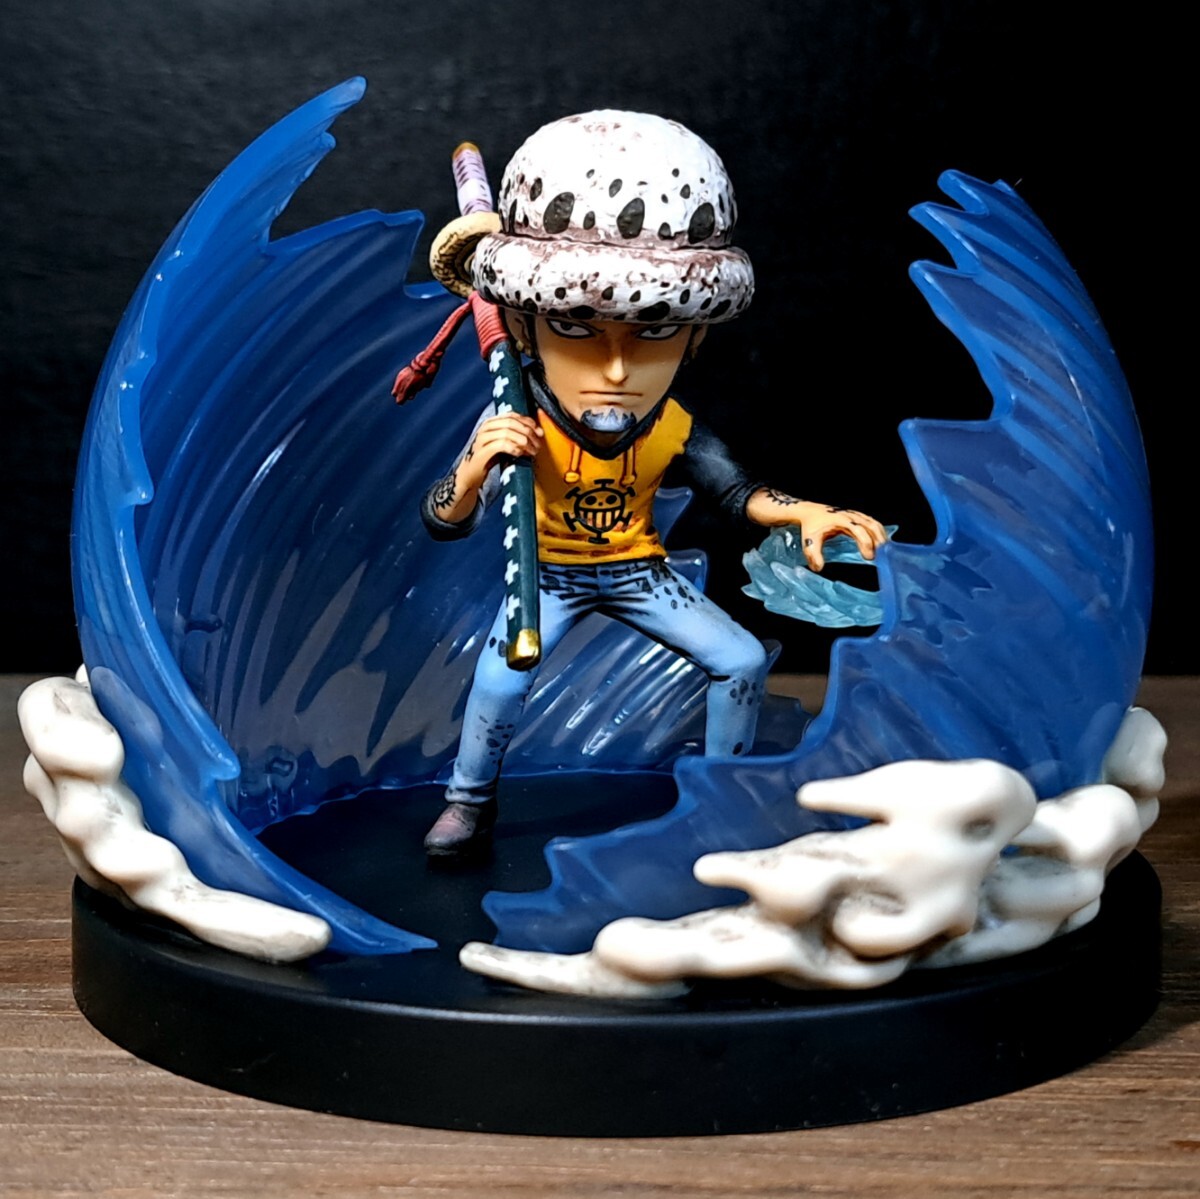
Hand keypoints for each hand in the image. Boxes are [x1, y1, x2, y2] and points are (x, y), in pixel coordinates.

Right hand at [459, 413, 542, 491]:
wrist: (471, 475)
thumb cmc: (489, 459)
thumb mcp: (504, 443)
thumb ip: (516, 436)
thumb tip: (538, 432)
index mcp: (491, 422)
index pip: (512, 415)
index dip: (528, 422)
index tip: (540, 432)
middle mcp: (485, 427)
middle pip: (511, 423)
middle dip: (528, 433)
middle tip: (537, 445)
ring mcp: (482, 439)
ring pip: (507, 432)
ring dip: (523, 442)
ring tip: (531, 451)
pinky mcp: (481, 451)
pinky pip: (501, 445)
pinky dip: (513, 448)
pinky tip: (520, 454)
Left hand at [745, 488, 887, 570]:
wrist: (809, 512)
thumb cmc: (811, 526)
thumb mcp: (809, 541)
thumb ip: (813, 555)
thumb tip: (819, 568)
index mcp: (841, 520)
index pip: (859, 531)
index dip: (866, 543)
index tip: (869, 557)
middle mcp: (851, 516)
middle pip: (872, 526)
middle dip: (879, 541)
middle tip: (882, 556)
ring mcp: (855, 515)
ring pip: (875, 524)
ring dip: (882, 537)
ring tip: (885, 552)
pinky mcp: (857, 516)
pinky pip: (873, 523)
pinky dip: (880, 532)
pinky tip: (882, 543)